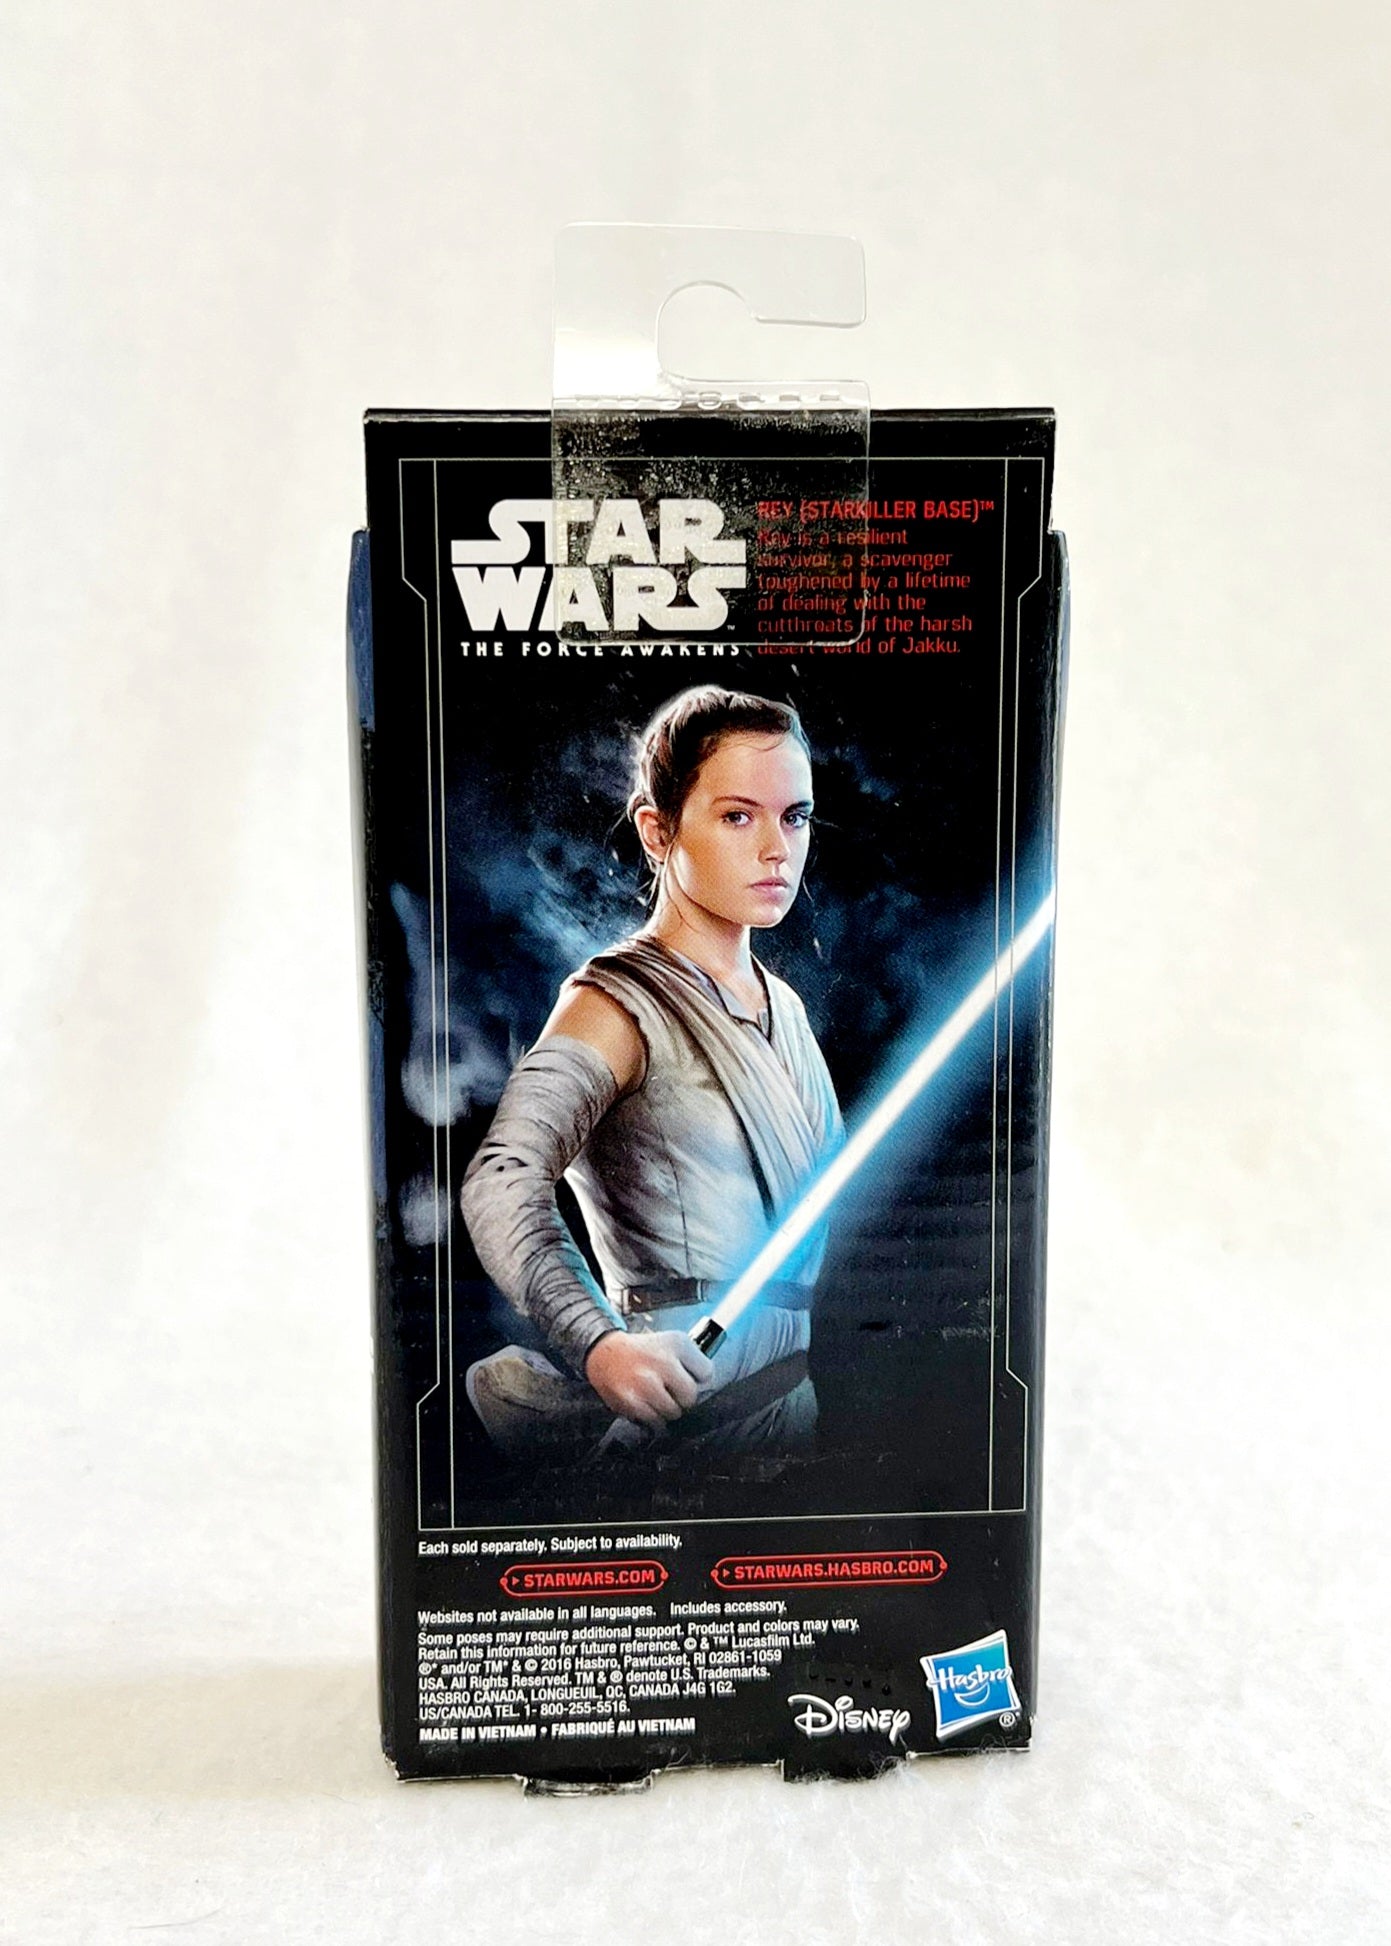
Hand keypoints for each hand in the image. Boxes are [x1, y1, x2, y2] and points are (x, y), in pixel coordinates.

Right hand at [584, 1330, 713, 1427]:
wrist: (604, 1354)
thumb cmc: (643, 1352)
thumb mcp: (671, 1342)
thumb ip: (694, 1361)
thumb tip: (708, 1384)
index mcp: (676, 1344)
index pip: (707, 1373)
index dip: (698, 1377)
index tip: (687, 1376)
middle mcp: (662, 1362)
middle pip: (690, 1397)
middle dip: (682, 1396)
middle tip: (670, 1389)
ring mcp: (646, 1384)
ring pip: (674, 1412)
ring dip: (667, 1408)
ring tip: (655, 1394)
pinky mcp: (632, 1402)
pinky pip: (655, 1421)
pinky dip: (652, 1416)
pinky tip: (644, 1401)